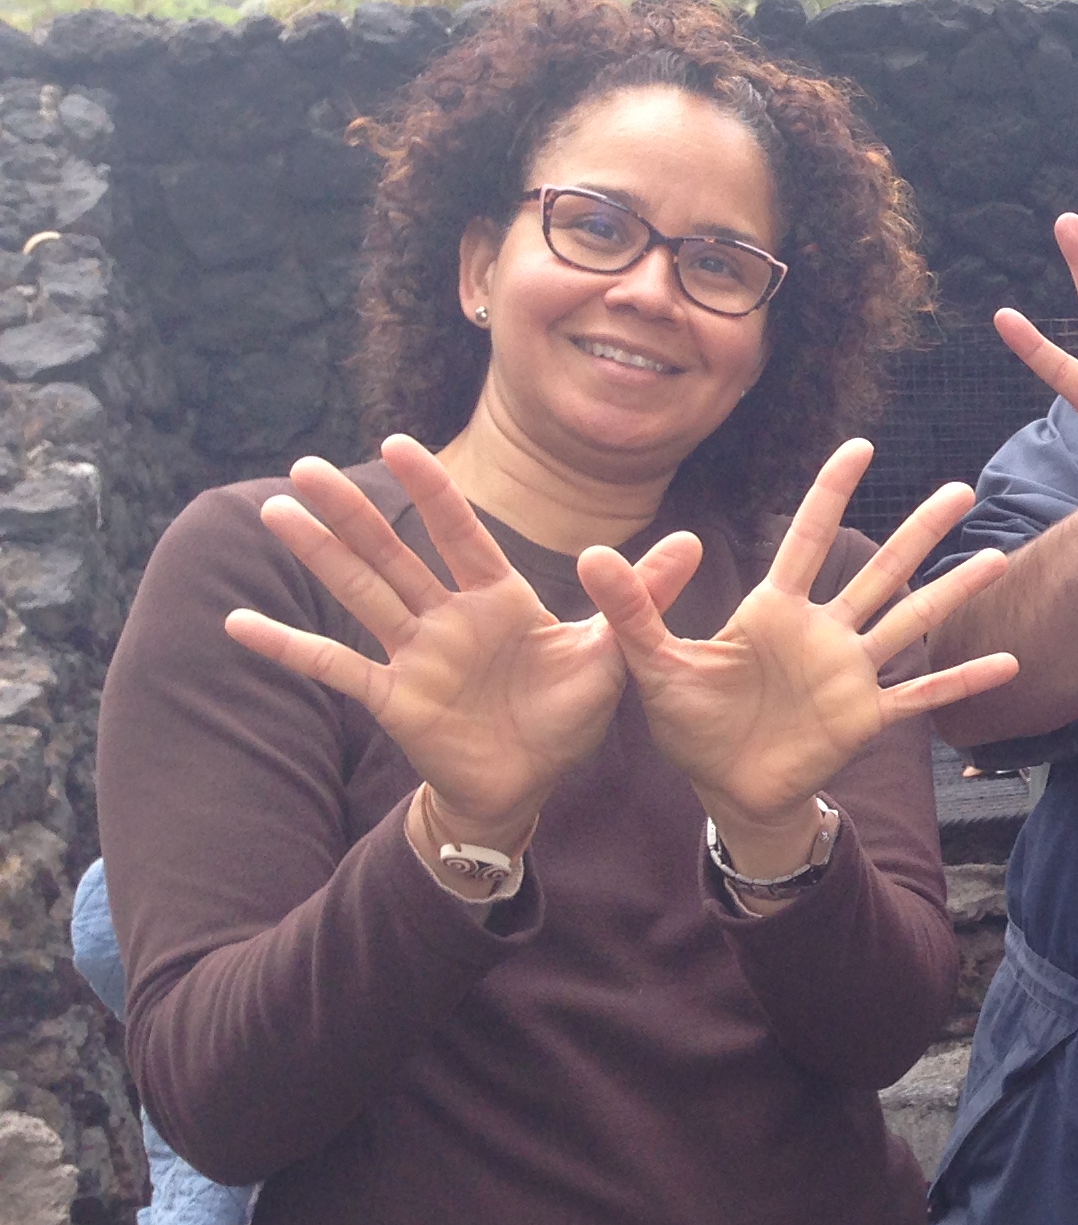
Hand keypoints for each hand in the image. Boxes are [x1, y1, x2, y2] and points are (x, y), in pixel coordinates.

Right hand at [224, 435, 676, 847]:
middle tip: (309, 464)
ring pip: (360, 594)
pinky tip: (240, 625)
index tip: (399, 442)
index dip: (432, 492)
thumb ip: (640, 597)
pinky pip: (335, 667)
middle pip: (394, 554)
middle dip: (354, 511)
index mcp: (500, 599)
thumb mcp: (613, 653)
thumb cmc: (567, 713)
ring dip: (319, 556)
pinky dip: (289, 647)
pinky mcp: (394, 697)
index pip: (461, 533)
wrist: (531, 781)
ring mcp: (415, 655)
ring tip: (277, 512)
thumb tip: (691, 541)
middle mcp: (448, 617)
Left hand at [575, 439, 1020, 873]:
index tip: (860, 447)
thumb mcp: (652, 662)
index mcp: (774, 611)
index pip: (808, 540)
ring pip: (911, 621)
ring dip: (952, 590)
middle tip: (959, 490)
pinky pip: (921, 694)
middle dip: (918, 530)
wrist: (723, 789)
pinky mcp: (865, 716)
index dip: (833, 493)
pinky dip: (962, 681)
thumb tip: (589, 553)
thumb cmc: (690, 723)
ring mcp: (850, 673)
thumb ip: (631, 609)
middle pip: (879, 570)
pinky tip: (1008, 664)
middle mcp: (822, 632)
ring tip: (997, 557)